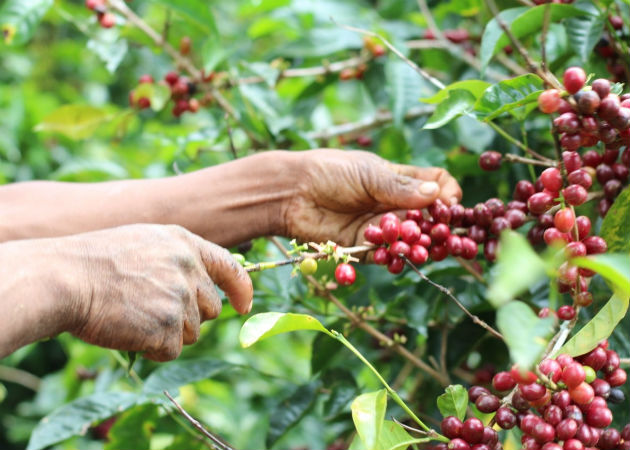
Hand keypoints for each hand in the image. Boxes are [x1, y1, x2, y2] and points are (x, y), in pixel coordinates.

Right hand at [64, 224, 251, 360]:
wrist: (64, 279)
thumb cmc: (94, 262)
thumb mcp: (143, 243)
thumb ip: (176, 261)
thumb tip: (201, 289)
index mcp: (184, 244)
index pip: (230, 267)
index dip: (240, 289)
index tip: (243, 306)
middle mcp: (189, 269)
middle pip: (210, 308)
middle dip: (189, 317)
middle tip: (152, 311)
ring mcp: (180, 299)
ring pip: (192, 333)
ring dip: (167, 334)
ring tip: (132, 316)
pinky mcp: (167, 328)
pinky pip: (171, 351)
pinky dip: (151, 349)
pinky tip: (127, 331)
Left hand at [283, 149, 461, 246]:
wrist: (292, 193)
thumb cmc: (329, 172)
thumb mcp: (368, 174)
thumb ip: (401, 187)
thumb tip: (438, 195)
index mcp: (398, 179)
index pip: (436, 185)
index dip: (446, 194)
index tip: (448, 204)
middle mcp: (393, 204)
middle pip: (427, 218)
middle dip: (437, 227)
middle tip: (440, 235)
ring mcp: (380, 226)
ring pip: (410, 240)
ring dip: (418, 245)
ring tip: (420, 247)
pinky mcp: (364, 246)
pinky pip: (387, 255)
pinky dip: (394, 257)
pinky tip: (396, 255)